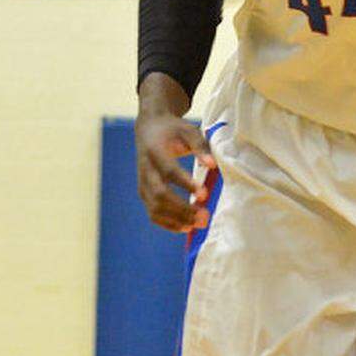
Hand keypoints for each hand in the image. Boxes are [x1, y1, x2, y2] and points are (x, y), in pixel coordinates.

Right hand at [135, 110, 216, 232]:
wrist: (149, 128)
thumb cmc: (173, 129)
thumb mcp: (188, 130)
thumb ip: (200, 146)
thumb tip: (212, 165)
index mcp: (154, 151)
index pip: (169, 171)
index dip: (186, 183)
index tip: (204, 194)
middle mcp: (145, 170)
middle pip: (160, 194)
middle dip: (182, 208)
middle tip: (205, 216)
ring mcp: (142, 183)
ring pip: (154, 208)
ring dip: (176, 219)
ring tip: (199, 224)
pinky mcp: (144, 193)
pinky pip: (152, 213)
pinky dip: (168, 223)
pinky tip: (186, 227)